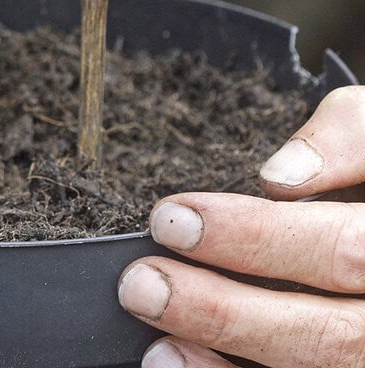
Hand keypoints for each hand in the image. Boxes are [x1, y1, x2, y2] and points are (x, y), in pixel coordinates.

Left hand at [118, 85, 364, 366]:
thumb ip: (347, 140)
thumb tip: (283, 176)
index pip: (343, 247)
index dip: (256, 235)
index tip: (174, 218)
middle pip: (330, 332)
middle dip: (226, 310)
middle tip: (142, 283)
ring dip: (229, 361)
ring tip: (157, 343)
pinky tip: (182, 362)